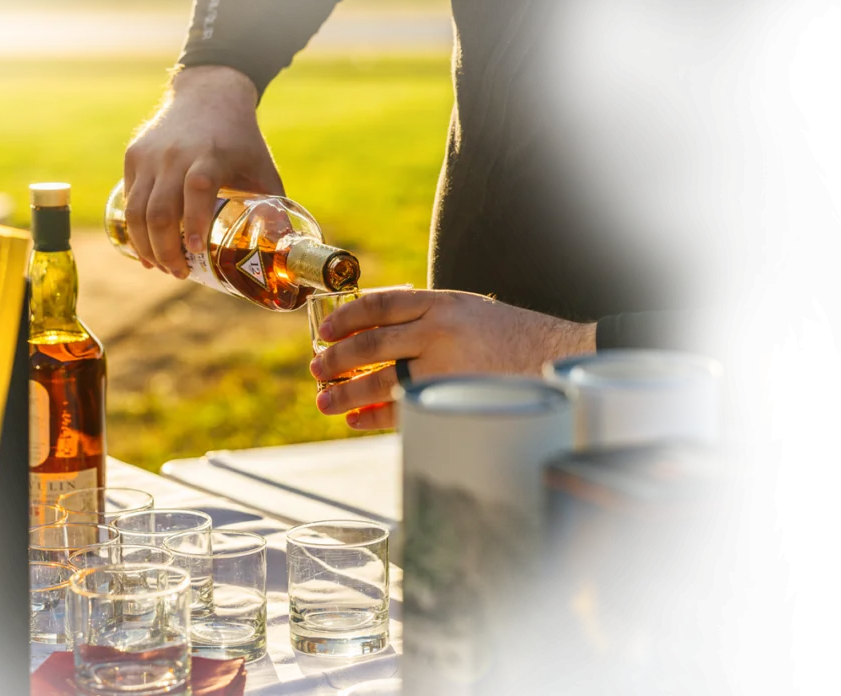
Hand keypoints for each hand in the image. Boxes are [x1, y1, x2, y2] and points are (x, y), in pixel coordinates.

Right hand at [123, 66, 284, 277]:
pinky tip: (145, 251)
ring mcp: (150, 156)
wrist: (208, 94)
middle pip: (160, 212)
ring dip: (146, 247)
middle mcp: (175, 155)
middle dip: (166, 251)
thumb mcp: (262, 166)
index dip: (194, 224)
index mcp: (211, 156)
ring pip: (137, 211)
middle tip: (179, 273)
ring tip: (159, 267)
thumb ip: (273, 206)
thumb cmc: (240, 139)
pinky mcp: (134, 156)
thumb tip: (284, 250)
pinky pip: (129, 200)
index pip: (197, 190)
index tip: (196, 252)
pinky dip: (134, 231)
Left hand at [308, 289, 596, 429]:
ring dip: (346, 392)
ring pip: (380, 378)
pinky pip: (402, 407)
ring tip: (325, 401)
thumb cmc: (516, 337)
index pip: (381, 303)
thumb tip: (380, 340)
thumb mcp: (472, 312)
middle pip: (372, 342)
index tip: (325, 330)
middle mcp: (440, 328)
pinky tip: (357, 420)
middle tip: (317, 370)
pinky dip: (374, 415)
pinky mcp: (453, 395)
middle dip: (337, 359)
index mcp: (443, 301)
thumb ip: (431, 319)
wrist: (564, 358)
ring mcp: (446, 363)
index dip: (346, 317)